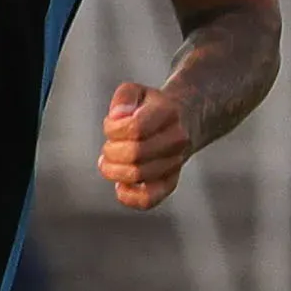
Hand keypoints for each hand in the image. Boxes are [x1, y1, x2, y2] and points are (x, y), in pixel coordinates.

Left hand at [99, 82, 192, 209]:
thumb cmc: (150, 108)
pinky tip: (120, 185)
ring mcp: (175, 162)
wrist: (182, 122)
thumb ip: (124, 97)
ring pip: (138, 175)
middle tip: (108, 147)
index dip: (113, 130)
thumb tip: (118, 117)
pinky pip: (148, 199)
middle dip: (111, 151)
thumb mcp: (136, 91)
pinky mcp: (170, 183)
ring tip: (109, 162)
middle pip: (134, 153)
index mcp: (168, 112)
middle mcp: (177, 138)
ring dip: (114, 171)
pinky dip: (128, 196)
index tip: (110, 127)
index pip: (135, 128)